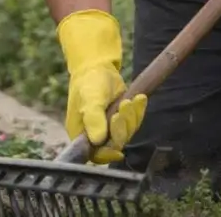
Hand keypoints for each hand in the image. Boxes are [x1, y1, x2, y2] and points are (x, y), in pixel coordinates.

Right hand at [57, 10, 146, 163]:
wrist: (98, 67)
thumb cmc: (89, 83)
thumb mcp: (90, 100)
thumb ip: (94, 120)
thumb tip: (97, 141)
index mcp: (81, 134)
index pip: (95, 155)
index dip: (108, 154)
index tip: (118, 148)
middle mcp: (95, 134)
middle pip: (115, 144)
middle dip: (122, 127)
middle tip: (123, 106)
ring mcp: (109, 127)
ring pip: (127, 134)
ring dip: (131, 117)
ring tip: (129, 99)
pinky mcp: (122, 119)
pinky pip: (134, 123)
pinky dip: (138, 111)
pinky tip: (139, 98)